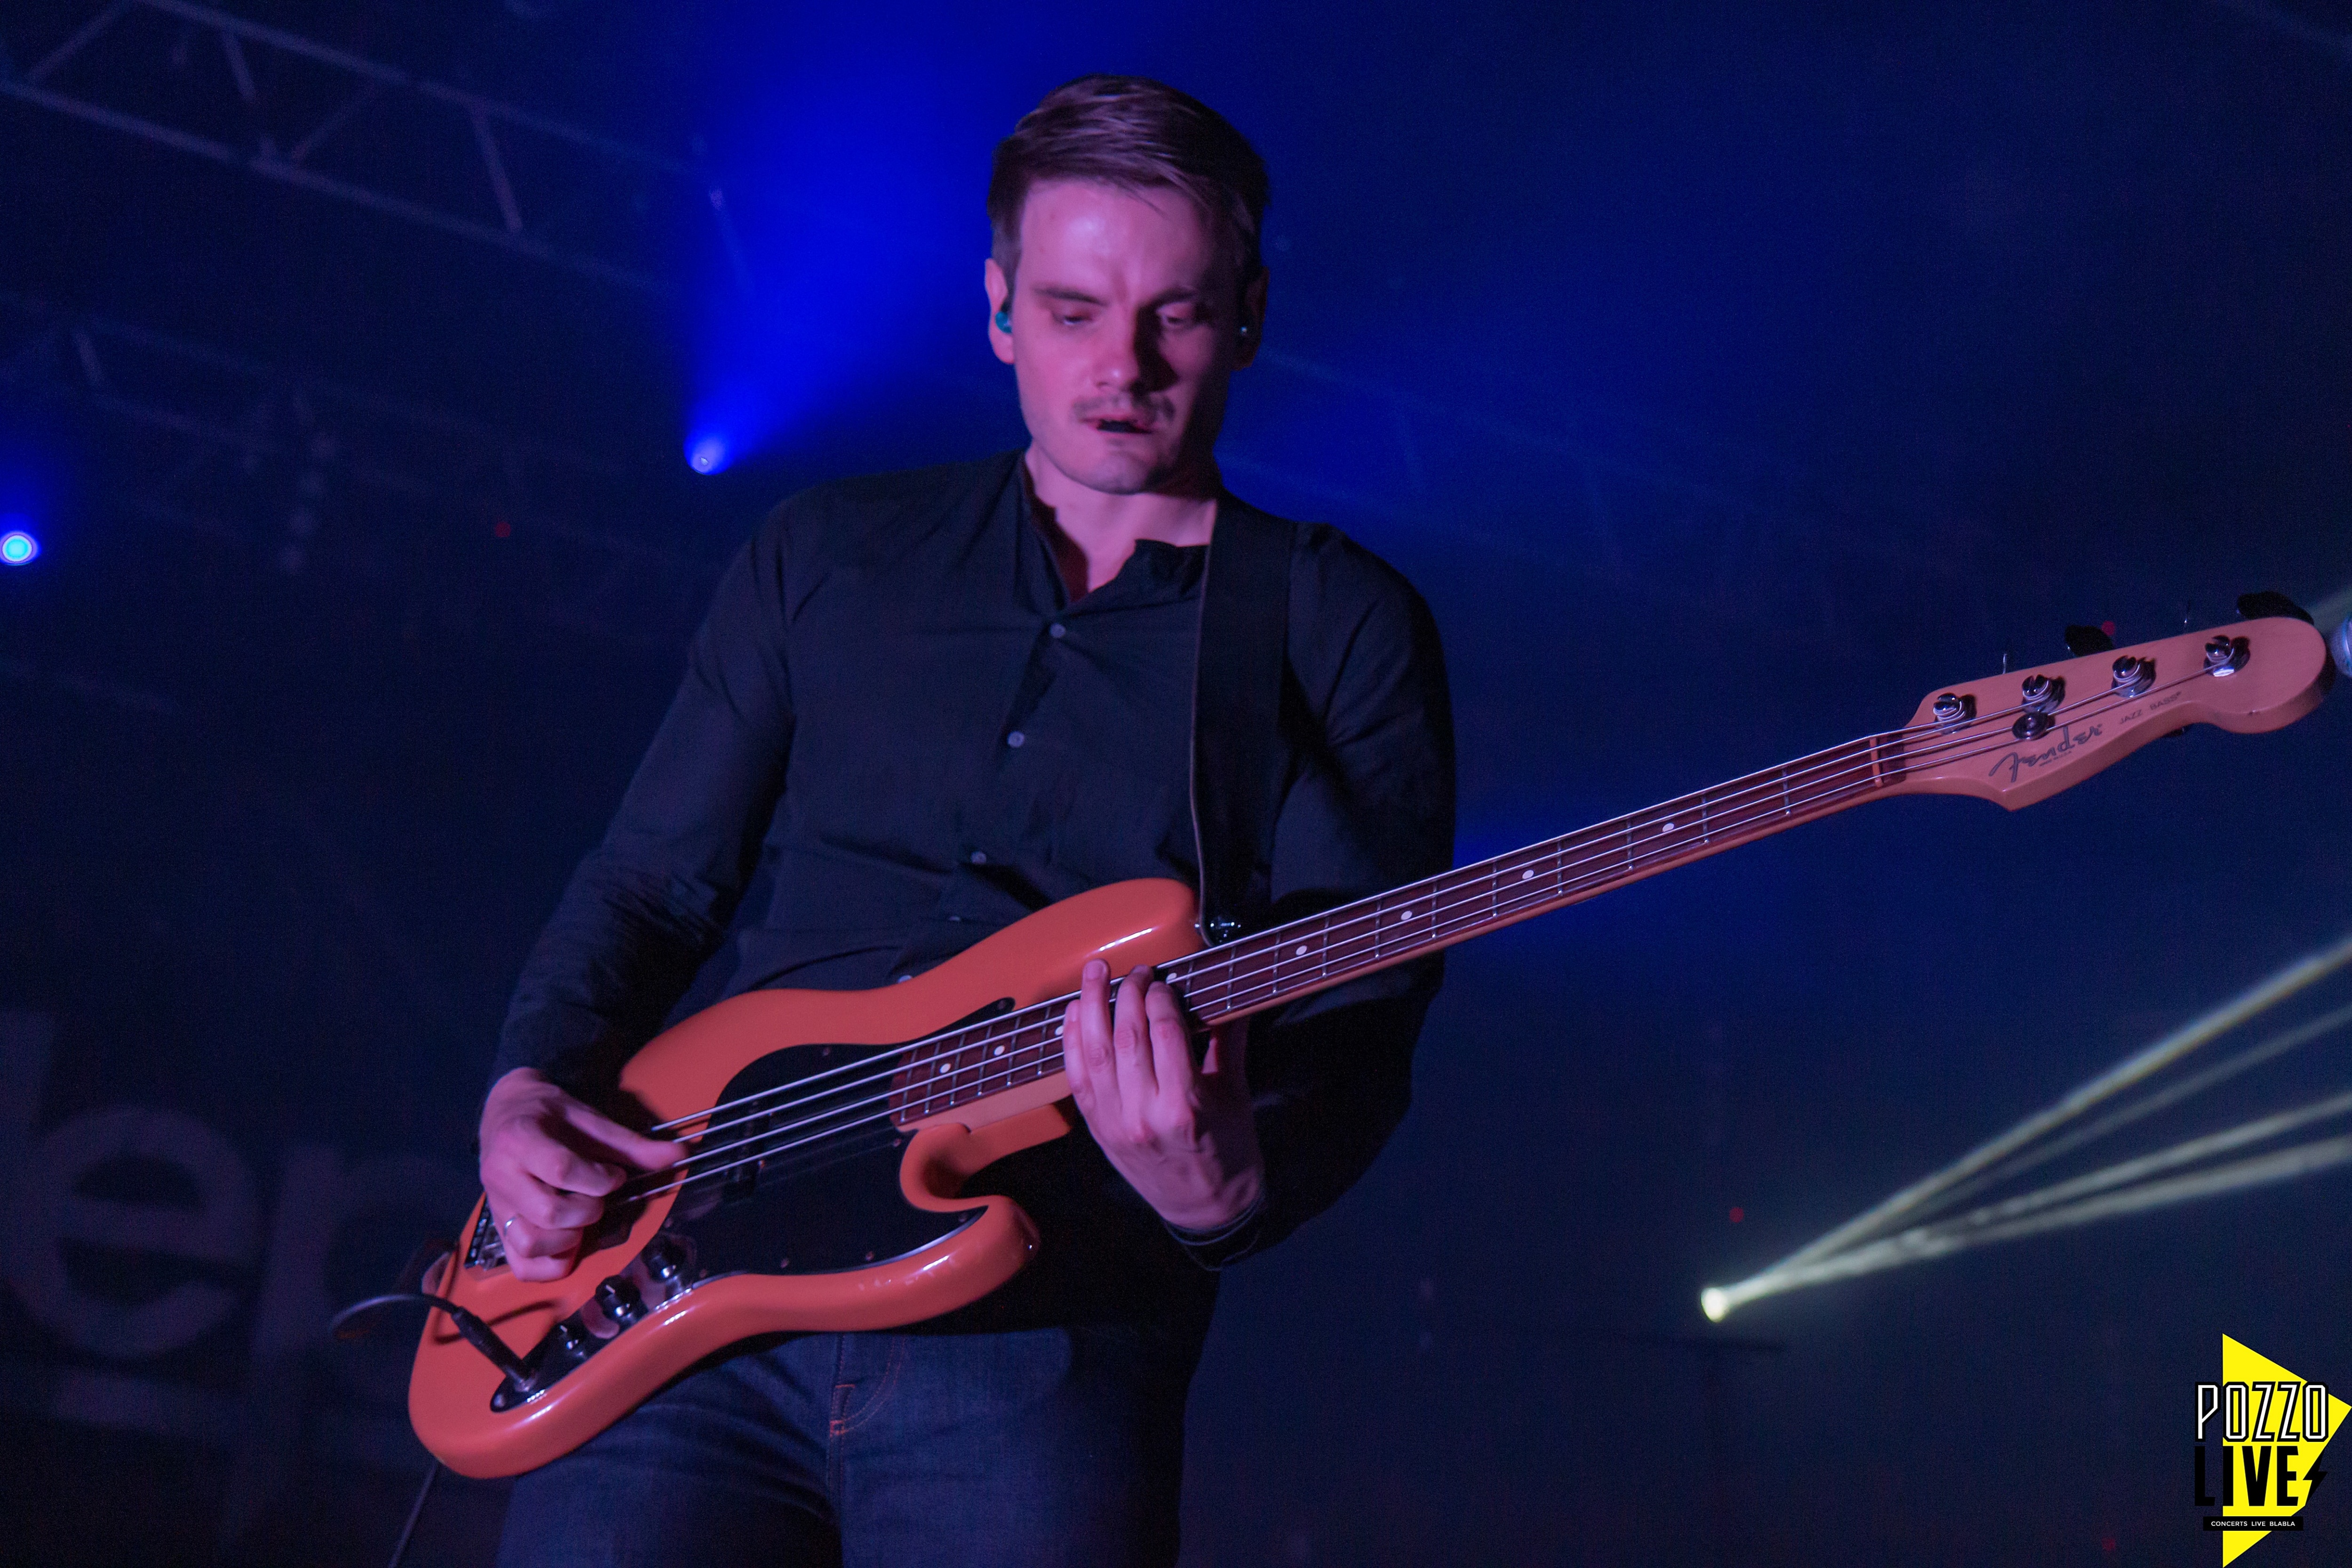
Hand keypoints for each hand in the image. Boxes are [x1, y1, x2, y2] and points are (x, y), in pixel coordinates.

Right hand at [477, 1068, 681, 1282]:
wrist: (508, 1111)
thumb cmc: (550, 1116)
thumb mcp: (590, 1120)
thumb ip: (633, 1144)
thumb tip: (679, 1155)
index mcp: (520, 1139)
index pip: (561, 1170)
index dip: (599, 1179)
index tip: (614, 1175)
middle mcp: (500, 1175)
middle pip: (549, 1212)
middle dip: (589, 1210)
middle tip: (597, 1197)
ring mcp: (497, 1206)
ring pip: (530, 1242)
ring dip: (568, 1239)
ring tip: (581, 1218)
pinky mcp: (498, 1228)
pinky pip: (520, 1264)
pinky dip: (549, 1264)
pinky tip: (568, 1244)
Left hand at [1063, 961, 1262, 1231]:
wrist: (1206, 1210)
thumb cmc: (1228, 1151)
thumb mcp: (1236, 1095)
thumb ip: (1227, 1041)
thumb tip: (1228, 993)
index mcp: (1184, 1106)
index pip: (1165, 1033)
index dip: (1162, 998)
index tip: (1165, 982)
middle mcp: (1143, 1114)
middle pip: (1127, 1037)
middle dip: (1128, 993)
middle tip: (1136, 970)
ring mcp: (1115, 1123)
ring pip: (1094, 1053)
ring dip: (1091, 1006)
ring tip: (1095, 973)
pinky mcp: (1098, 1129)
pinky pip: (1077, 1078)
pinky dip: (1072, 1041)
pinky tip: (1075, 1013)